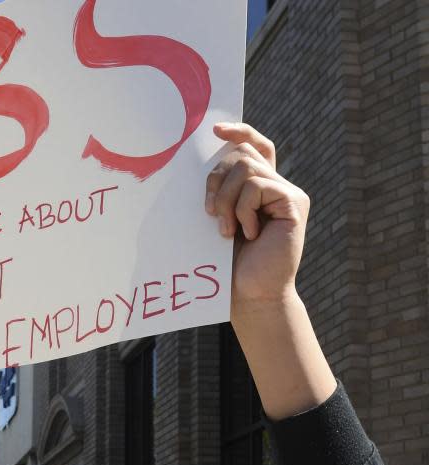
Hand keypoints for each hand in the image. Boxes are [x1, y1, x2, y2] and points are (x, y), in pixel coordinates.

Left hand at [206, 123, 308, 308]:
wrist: (251, 297)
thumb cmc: (231, 266)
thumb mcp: (221, 222)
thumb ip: (222, 192)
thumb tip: (206, 161)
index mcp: (260, 189)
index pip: (254, 147)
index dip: (239, 133)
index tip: (215, 130)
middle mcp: (277, 186)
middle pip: (241, 155)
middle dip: (216, 180)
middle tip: (210, 214)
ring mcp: (288, 193)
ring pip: (246, 169)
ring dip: (226, 200)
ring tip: (228, 231)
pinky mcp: (294, 203)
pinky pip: (258, 187)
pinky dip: (244, 209)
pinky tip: (249, 233)